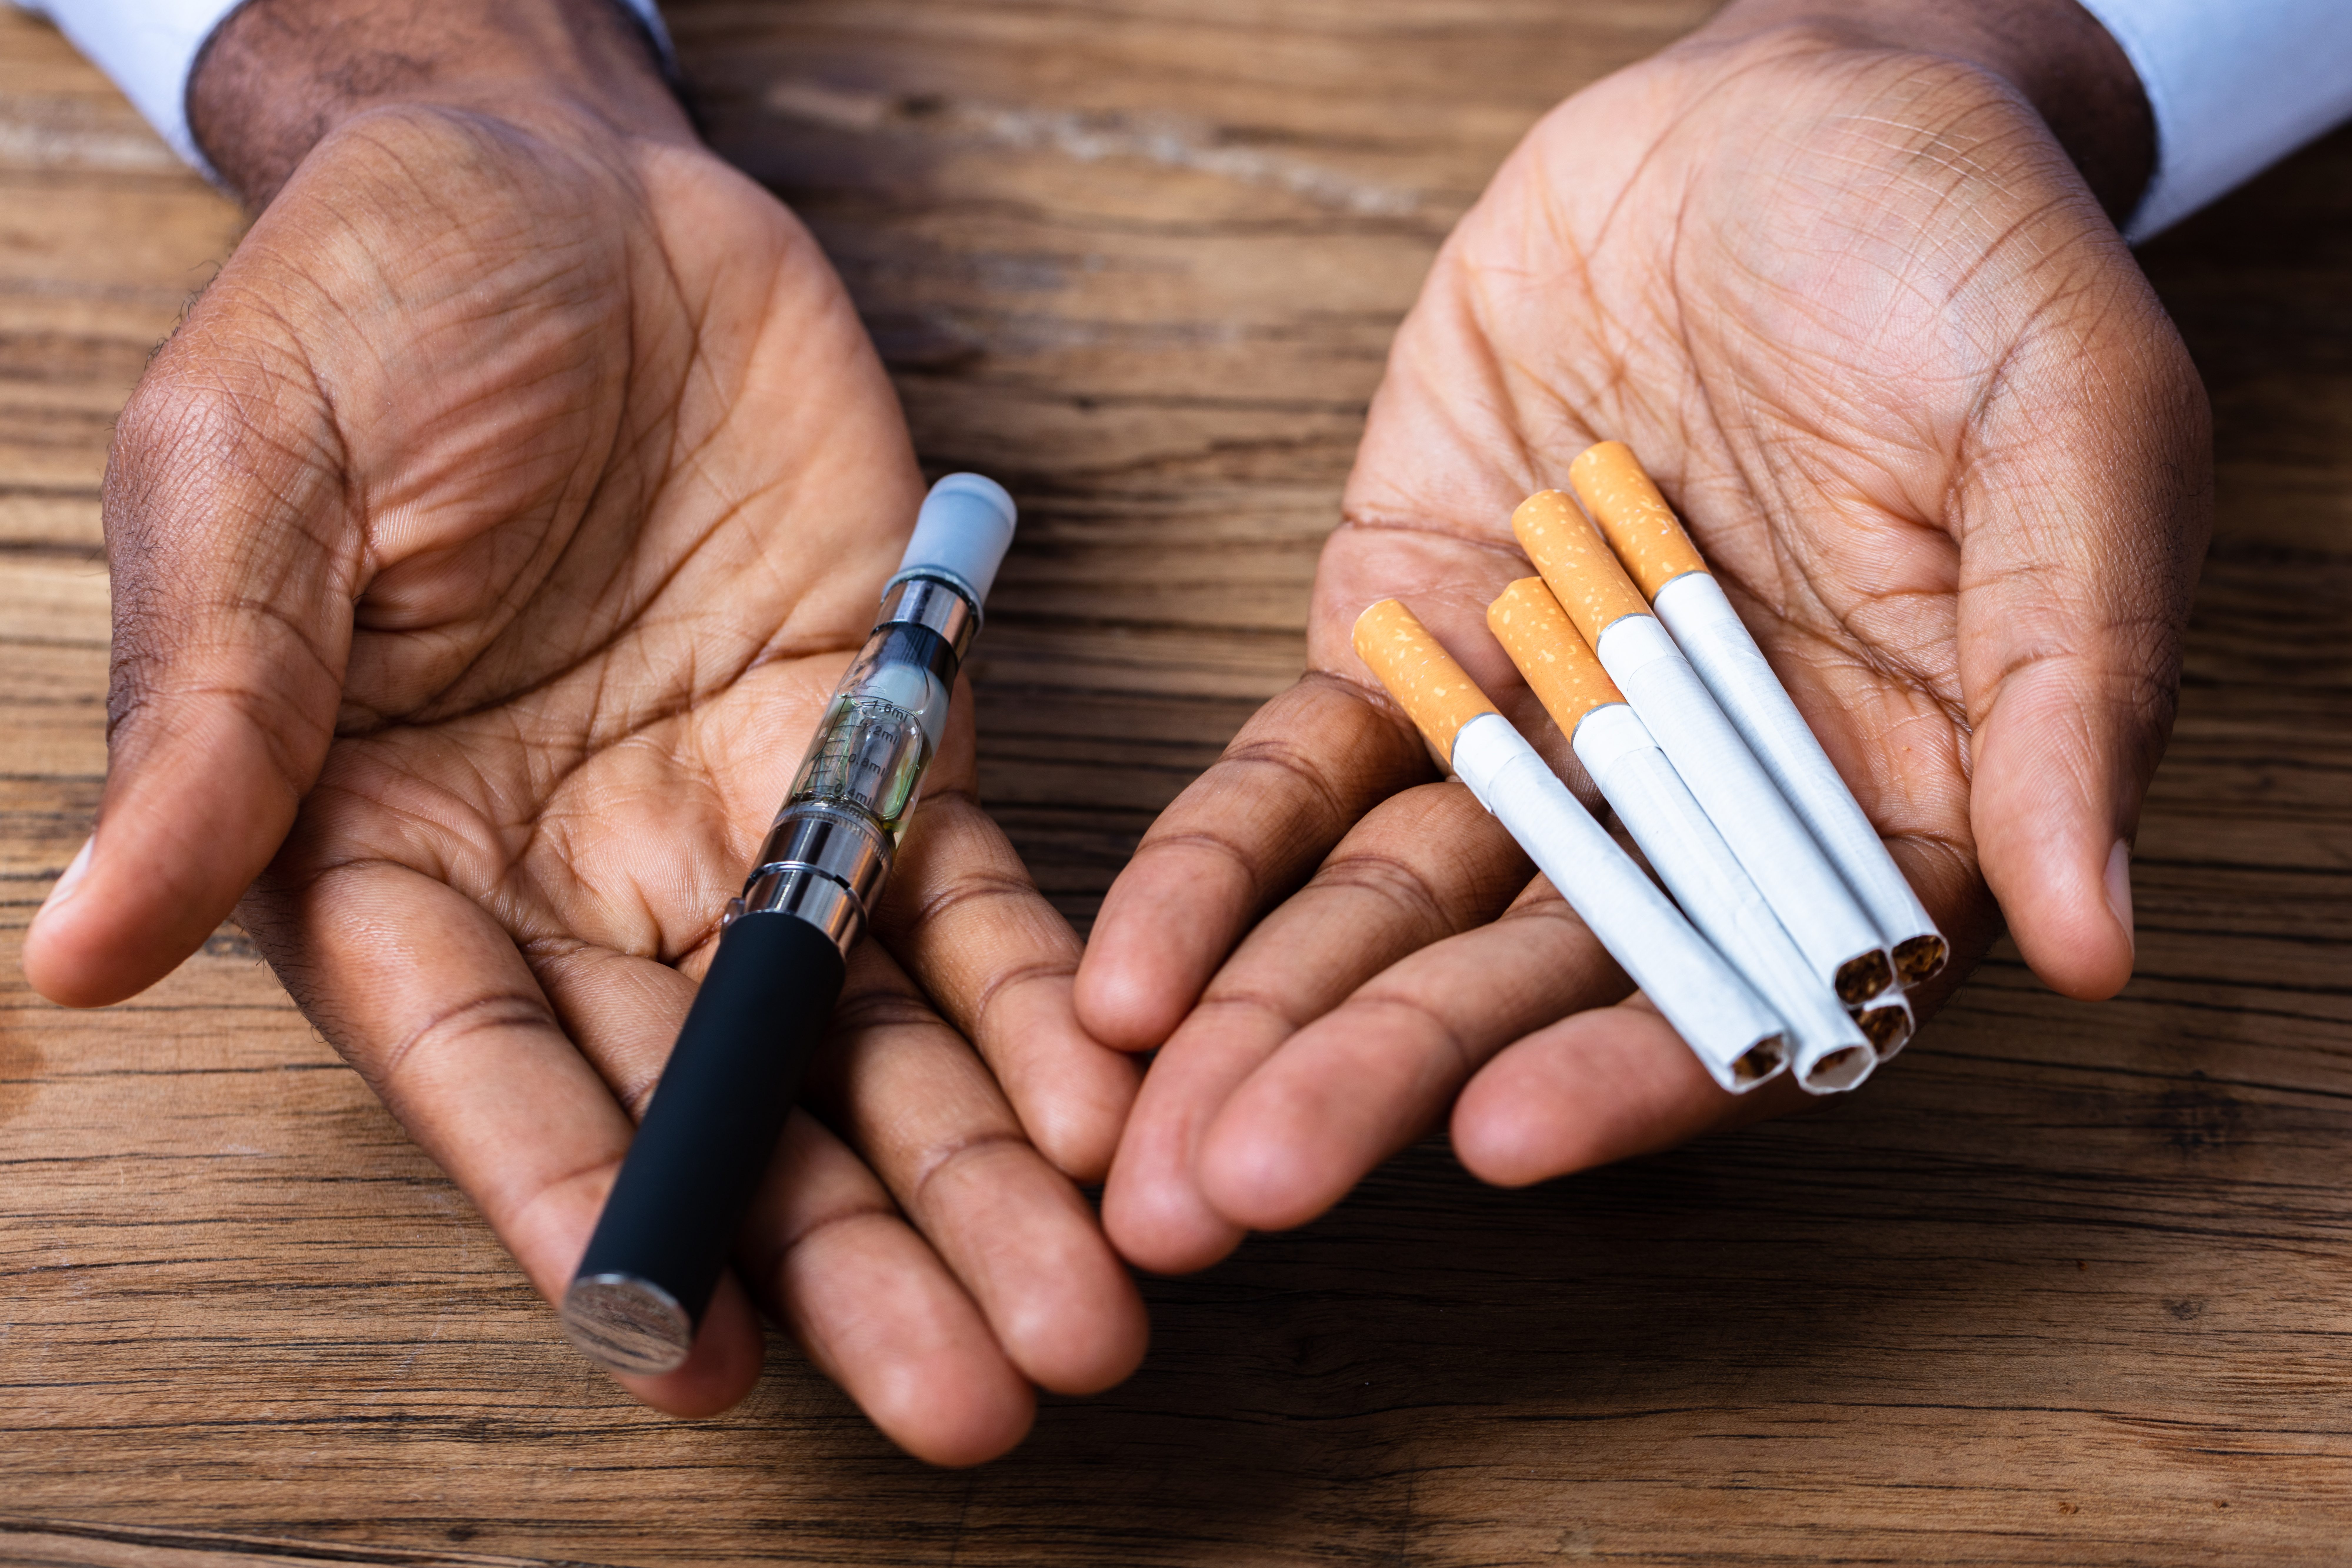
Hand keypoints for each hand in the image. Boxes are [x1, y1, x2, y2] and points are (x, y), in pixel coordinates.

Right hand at [19, 0, 1142, 1461]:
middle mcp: (576, 880)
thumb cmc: (369, 309)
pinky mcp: (877, 744)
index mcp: (391, 856)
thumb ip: (214, 718)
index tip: (682, 1352)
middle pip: (719, 1112)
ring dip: (979, 1183)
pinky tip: (1117, 1109)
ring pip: (870, 1049)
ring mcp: (740, 823)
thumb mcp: (253, 479)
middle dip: (848, 1257)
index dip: (588, 1216)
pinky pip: (968, 907)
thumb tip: (78, 943)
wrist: (560, 188)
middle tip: (979, 1394)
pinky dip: (1043, 1010)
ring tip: (1087, 1315)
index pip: (491, 1078)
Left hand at [1080, 0, 2208, 1270]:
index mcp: (1872, 812)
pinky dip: (1217, 870)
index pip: (1750, 997)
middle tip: (1231, 1193)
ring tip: (1141, 1145)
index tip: (1500, 1136)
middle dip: (1375, 1083)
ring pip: (1386, 912)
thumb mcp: (2078, 435)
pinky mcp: (1405, 646)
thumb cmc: (1972, 264)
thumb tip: (2098, 932)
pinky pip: (1301, 778)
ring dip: (1263, 1023)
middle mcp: (1690, 810)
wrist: (1797, 119)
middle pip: (1526, 987)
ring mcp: (1534, 736)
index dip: (1629, 1077)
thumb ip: (2076, 683)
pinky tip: (1128, 975)